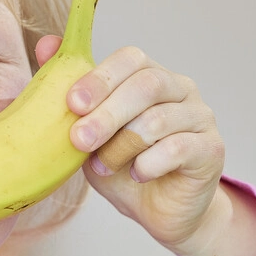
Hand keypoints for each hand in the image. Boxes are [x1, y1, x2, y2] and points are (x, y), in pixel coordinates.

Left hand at [36, 38, 225, 255]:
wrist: (158, 211)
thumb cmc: (121, 165)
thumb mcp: (88, 131)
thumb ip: (72, 92)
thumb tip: (44, 44)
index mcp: (150, 76)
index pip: (131, 58)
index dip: (100, 78)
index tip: (72, 103)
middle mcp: (180, 89)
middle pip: (147, 84)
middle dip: (107, 113)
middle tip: (79, 139)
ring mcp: (200, 117)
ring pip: (158, 120)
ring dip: (121, 146)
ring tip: (103, 166)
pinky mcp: (211, 149)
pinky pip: (178, 148)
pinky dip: (148, 164)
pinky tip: (137, 174)